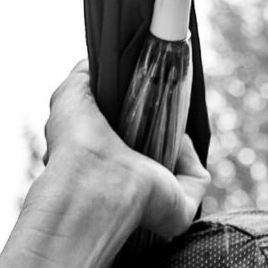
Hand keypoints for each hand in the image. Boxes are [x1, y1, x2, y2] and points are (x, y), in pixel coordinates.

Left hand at [36, 62, 208, 240]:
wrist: (93, 183)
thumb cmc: (77, 143)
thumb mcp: (71, 95)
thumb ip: (85, 75)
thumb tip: (104, 61)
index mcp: (103, 159)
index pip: (126, 135)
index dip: (137, 110)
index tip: (144, 90)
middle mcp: (128, 180)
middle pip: (158, 146)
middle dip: (162, 121)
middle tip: (163, 100)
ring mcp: (156, 195)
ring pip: (180, 161)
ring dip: (177, 136)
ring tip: (167, 116)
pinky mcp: (180, 205)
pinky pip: (197, 175)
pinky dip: (188, 154)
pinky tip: (175, 140)